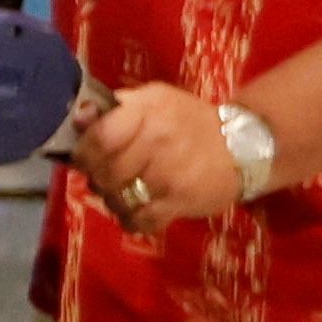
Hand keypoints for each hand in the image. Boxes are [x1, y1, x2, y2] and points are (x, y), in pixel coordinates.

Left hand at [73, 81, 248, 232]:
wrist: (243, 145)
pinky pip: (140, 220)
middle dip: (98, 179)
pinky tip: (137, 212)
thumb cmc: (190, 121)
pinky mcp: (180, 202)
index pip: (98, 138)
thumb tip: (78, 117)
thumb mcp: (156, 100)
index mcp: (146, 112)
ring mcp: (167, 174)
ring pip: (117, 199)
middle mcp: (156, 141)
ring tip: (123, 193)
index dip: (84, 153)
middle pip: (104, 173)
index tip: (86, 159)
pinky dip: (132, 220)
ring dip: (113, 201)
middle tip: (107, 178)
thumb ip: (117, 107)